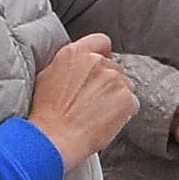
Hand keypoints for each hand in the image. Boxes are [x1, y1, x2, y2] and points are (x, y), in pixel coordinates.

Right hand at [28, 33, 137, 164]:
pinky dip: (123, 112)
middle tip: (94, 101)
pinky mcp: (127, 98)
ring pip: (125, 85)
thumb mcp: (47, 77)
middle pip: (114, 67)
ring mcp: (114, 79)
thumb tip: (78, 66)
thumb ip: (68, 65)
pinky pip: (132, 103)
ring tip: (97, 114)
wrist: (54, 138)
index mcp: (75, 53)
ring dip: (116, 97)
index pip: (101, 42)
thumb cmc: (46, 114)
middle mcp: (97, 62)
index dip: (103, 54)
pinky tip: (105, 121)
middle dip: (108, 82)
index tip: (100, 68)